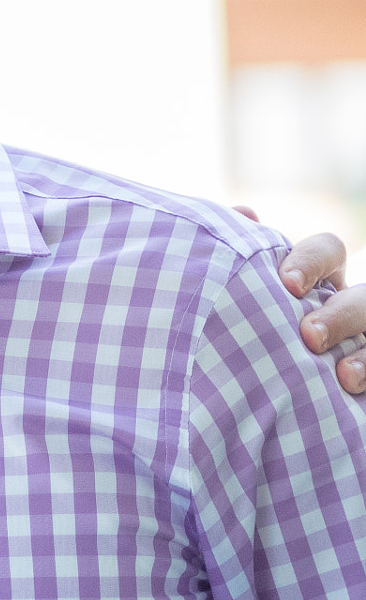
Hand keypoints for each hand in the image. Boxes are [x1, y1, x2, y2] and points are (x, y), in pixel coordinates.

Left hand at [248, 217, 365, 392]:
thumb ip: (246, 255)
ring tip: (342, 374)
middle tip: (309, 335)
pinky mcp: (362, 369)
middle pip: (363, 296)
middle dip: (342, 314)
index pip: (328, 250)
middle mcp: (346, 303)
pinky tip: (349, 385)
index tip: (287, 284)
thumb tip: (246, 213)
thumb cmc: (249, 323)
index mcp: (316, 277)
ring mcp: (359, 337)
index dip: (313, 262)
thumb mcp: (249, 290)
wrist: (250, 382)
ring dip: (363, 352)